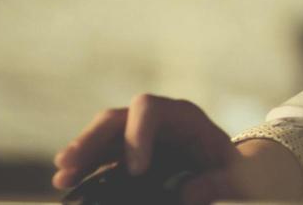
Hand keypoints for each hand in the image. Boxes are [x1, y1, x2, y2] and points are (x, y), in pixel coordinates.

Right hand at [52, 94, 302, 203]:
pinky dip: (85, 168)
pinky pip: (102, 157)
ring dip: (80, 153)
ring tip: (61, 177)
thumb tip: (188, 193)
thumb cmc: (242, 174)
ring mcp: (139, 136)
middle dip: (92, 140)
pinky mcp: (128, 156)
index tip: (135, 171)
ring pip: (101, 135)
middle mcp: (156, 120)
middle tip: (70, 166)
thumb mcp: (240, 179)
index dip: (137, 135)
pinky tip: (67, 183)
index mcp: (183, 116)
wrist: (237, 177)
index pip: (149, 109)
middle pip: (115, 118)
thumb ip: (219, 183)